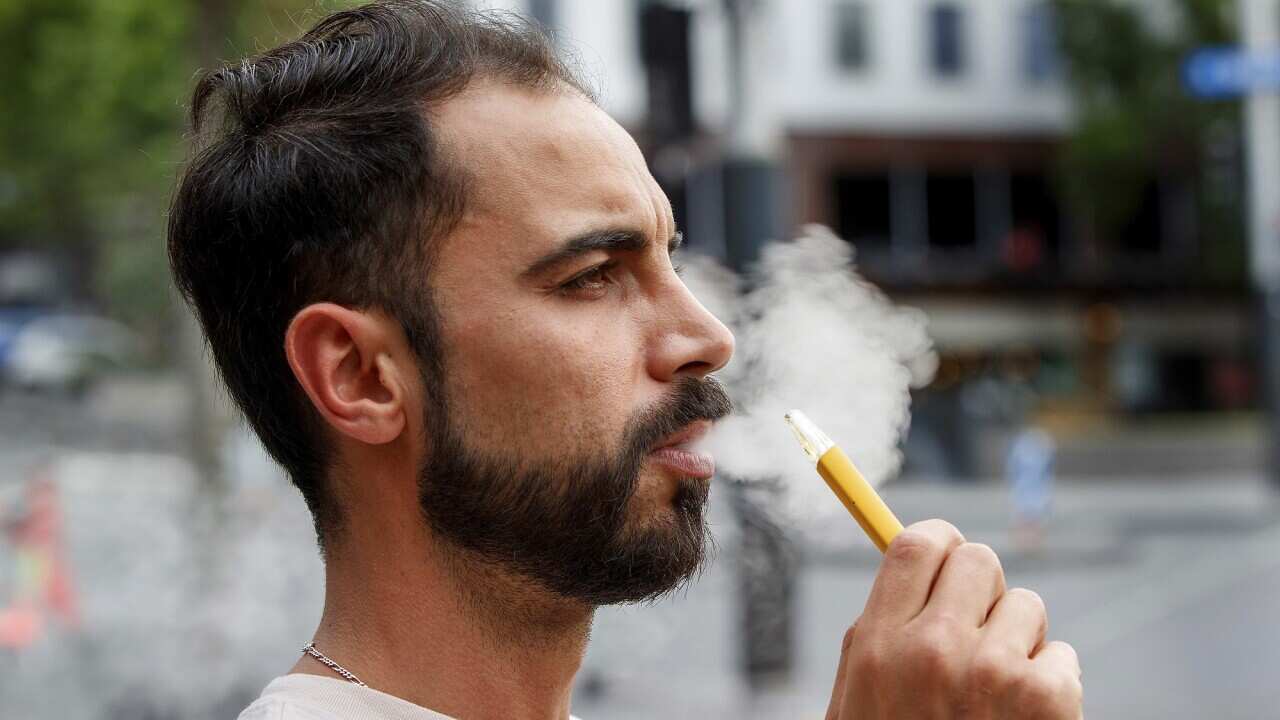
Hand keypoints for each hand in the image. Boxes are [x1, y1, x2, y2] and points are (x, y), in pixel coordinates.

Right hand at [825, 519, 1081, 718]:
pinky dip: (1054, 687)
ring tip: (997, 697)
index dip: (940, 541)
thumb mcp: (859, 699)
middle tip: (979, 629)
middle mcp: (932, 648)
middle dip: (983, 591)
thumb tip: (915, 562)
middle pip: (978, 560)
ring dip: (1019, 642)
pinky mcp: (1046, 699)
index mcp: (877, 644)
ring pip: (1027, 607)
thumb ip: (882, 633)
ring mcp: (991, 672)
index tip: (949, 555)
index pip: (916, 544)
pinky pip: (1063, 657)